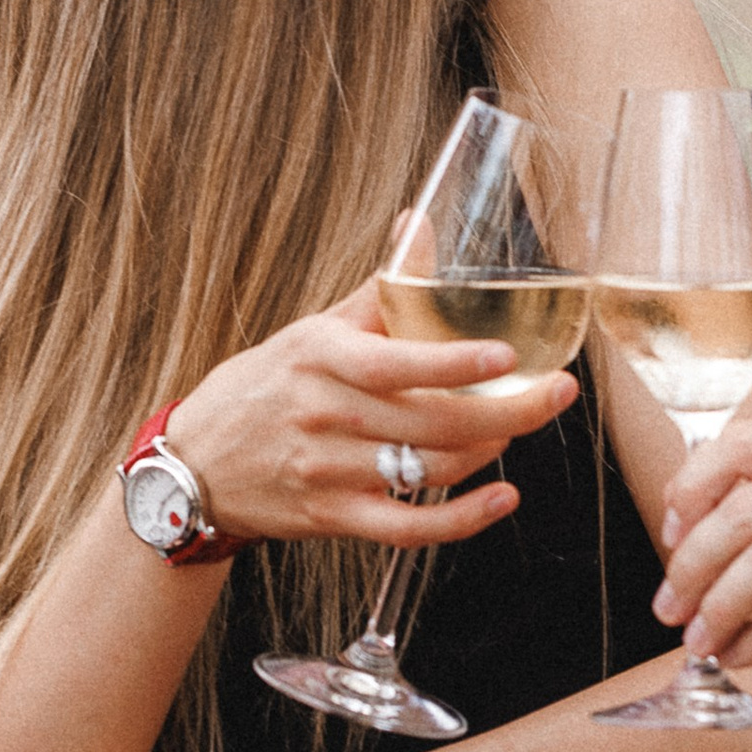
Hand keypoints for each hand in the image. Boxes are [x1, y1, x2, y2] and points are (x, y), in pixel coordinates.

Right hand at [161, 277, 574, 548]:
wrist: (194, 464)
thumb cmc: (266, 386)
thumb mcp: (313, 330)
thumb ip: (379, 290)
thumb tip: (419, 222)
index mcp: (323, 359)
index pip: (396, 362)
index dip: (455, 363)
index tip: (508, 357)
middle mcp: (326, 416)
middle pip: (433, 422)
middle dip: (509, 411)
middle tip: (557, 394)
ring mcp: (330, 472)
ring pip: (428, 470)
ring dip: (486, 452)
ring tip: (514, 428)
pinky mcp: (334, 518)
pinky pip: (408, 529)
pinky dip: (462, 521)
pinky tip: (502, 500)